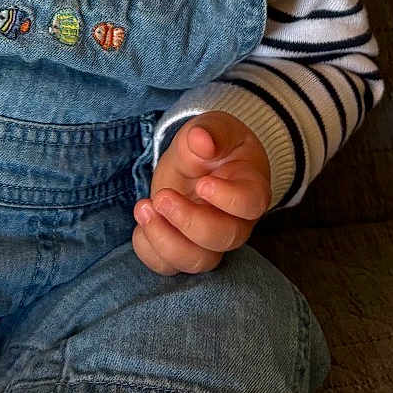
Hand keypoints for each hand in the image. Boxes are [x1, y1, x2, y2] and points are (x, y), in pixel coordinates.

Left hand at [132, 111, 271, 274]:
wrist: (202, 160)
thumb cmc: (214, 144)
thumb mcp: (214, 127)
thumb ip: (210, 132)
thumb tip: (201, 140)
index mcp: (250, 188)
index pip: (250, 205)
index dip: (227, 199)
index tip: (202, 183)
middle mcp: (236, 221)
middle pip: (223, 238)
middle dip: (189, 221)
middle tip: (162, 197)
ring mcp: (211, 240)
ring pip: (198, 261)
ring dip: (166, 240)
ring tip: (143, 208)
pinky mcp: (185, 247)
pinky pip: (169, 265)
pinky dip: (149, 250)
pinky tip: (141, 221)